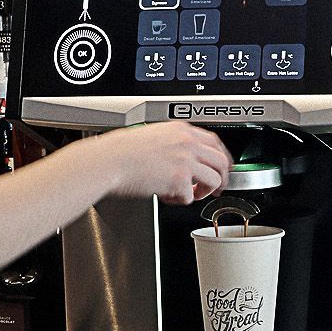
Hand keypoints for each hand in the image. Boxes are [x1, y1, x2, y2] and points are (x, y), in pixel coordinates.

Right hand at [99, 122, 232, 203]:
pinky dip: (179, 200)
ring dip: (204, 191)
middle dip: (222, 178)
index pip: (214, 141)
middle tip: (215, 188)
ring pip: (214, 180)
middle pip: (222, 161)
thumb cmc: (121, 151)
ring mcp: (186, 160)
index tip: (220, 167)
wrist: (110, 160)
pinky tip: (166, 195)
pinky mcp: (180, 179)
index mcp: (182, 130)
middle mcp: (188, 143)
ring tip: (189, 194)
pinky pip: (191, 196)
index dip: (221, 157)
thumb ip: (173, 144)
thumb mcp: (153, 136)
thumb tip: (185, 159)